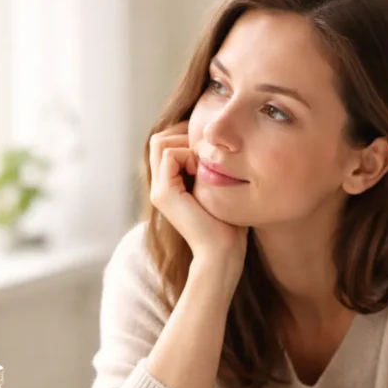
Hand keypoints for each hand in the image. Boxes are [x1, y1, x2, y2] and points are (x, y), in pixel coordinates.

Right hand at [149, 123, 247, 281]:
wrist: (223, 253)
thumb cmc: (229, 225)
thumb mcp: (219, 189)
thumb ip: (212, 168)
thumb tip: (221, 144)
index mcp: (170, 185)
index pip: (166, 141)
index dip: (186, 135)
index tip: (210, 149)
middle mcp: (159, 185)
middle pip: (160, 138)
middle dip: (184, 134)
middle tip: (207, 151)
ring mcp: (158, 189)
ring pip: (161, 142)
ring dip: (186, 144)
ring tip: (204, 164)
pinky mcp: (164, 193)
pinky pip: (170, 154)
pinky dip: (188, 154)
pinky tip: (203, 172)